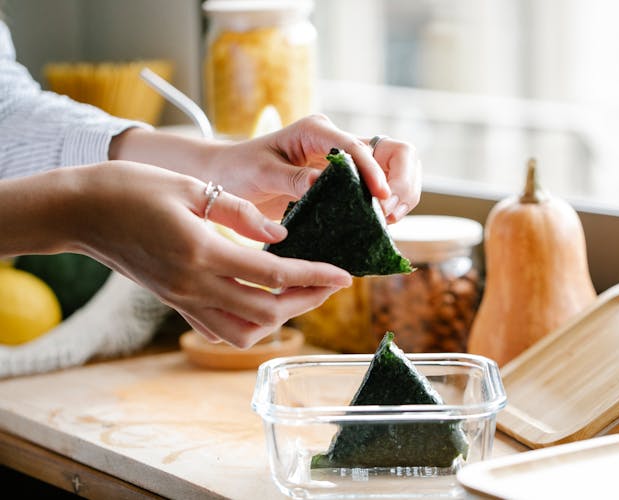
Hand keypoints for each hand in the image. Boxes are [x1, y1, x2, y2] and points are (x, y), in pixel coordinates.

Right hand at [61, 162, 351, 346]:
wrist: (79, 212)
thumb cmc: (131, 188)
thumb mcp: (189, 186)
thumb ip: (239, 212)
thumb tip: (281, 233)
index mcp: (201, 251)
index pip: (273, 275)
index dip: (314, 276)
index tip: (344, 274)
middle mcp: (193, 285)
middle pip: (266, 311)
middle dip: (307, 300)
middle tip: (332, 282)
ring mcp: (182, 300)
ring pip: (243, 332)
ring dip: (280, 319)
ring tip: (301, 294)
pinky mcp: (175, 302)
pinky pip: (219, 330)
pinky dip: (250, 325)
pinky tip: (264, 303)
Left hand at [206, 114, 421, 221]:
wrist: (229, 176)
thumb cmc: (240, 169)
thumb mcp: (261, 172)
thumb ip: (291, 177)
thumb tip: (319, 184)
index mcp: (317, 131)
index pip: (359, 147)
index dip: (375, 172)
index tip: (381, 200)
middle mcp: (339, 142)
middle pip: (395, 152)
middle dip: (401, 182)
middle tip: (387, 213)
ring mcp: (348, 161)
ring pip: (398, 169)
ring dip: (402, 194)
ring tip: (386, 221)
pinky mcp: (349, 181)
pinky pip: (382, 189)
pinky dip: (390, 206)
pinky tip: (380, 224)